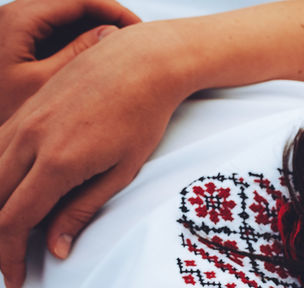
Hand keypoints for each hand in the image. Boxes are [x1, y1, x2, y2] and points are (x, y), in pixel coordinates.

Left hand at [0, 0, 141, 124]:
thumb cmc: (3, 108)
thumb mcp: (47, 83)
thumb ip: (80, 53)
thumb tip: (112, 32)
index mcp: (19, 20)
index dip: (112, 9)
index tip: (139, 27)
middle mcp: (12, 15)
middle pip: (70, 3)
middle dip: (105, 15)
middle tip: (135, 37)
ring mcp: (12, 26)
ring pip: (63, 14)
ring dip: (93, 25)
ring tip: (122, 48)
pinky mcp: (15, 39)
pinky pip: (53, 28)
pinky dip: (77, 36)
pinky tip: (99, 55)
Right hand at [0, 21, 186, 287]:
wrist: (139, 62)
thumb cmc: (141, 118)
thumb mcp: (121, 172)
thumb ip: (82, 211)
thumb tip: (55, 250)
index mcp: (56, 163)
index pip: (15, 221)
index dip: (10, 256)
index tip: (16, 281)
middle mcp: (29, 141)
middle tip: (10, 269)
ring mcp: (21, 123)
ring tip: (7, 240)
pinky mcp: (22, 113)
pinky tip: (6, 199)